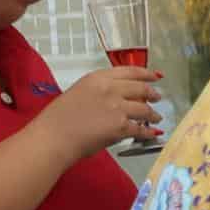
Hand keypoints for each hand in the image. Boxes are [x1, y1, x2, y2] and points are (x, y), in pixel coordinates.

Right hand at [39, 63, 161, 159]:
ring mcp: (117, 108)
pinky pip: (142, 129)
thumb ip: (100, 91)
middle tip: (157, 97)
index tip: (155, 75)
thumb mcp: (78, 93)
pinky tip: (151, 133)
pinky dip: (148, 132)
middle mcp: (110, 89)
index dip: (146, 74)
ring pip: (146, 109)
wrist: (52, 138)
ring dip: (153, 115)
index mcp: (97, 78)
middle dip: (153, 94)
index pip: (129, 71)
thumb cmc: (58, 120)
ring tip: (156, 118)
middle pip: (142, 89)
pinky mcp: (121, 126)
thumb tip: (118, 97)